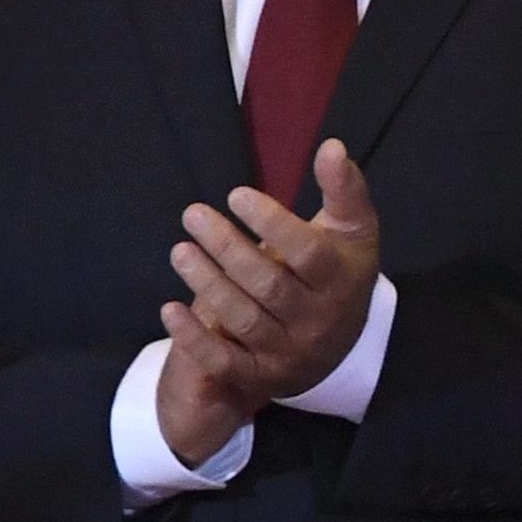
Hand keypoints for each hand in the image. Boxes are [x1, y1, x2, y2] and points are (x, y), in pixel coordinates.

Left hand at [150, 140, 382, 461]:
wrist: (340, 343)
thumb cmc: (337, 271)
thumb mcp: (351, 230)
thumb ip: (343, 189)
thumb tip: (332, 146)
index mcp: (342, 279)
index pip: (307, 252)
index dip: (271, 223)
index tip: (236, 195)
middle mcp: (318, 319)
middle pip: (268, 284)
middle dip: (227, 248)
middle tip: (193, 215)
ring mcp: (289, 351)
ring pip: (243, 319)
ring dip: (207, 283)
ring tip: (181, 250)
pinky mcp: (261, 375)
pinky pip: (224, 361)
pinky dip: (194, 339)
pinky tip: (170, 308)